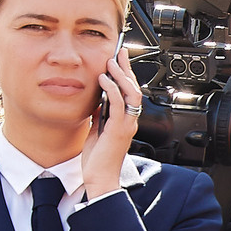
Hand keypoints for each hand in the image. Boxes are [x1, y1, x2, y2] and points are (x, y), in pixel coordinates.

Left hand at [78, 46, 141, 201]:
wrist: (100, 178)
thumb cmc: (98, 159)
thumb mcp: (98, 129)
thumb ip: (100, 114)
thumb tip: (96, 98)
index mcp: (126, 120)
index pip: (129, 91)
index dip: (126, 74)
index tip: (119, 58)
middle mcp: (130, 120)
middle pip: (134, 88)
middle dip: (127, 68)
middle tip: (119, 52)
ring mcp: (126, 125)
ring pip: (131, 93)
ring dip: (121, 76)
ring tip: (111, 62)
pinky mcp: (119, 130)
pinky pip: (119, 105)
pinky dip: (112, 90)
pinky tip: (104, 80)